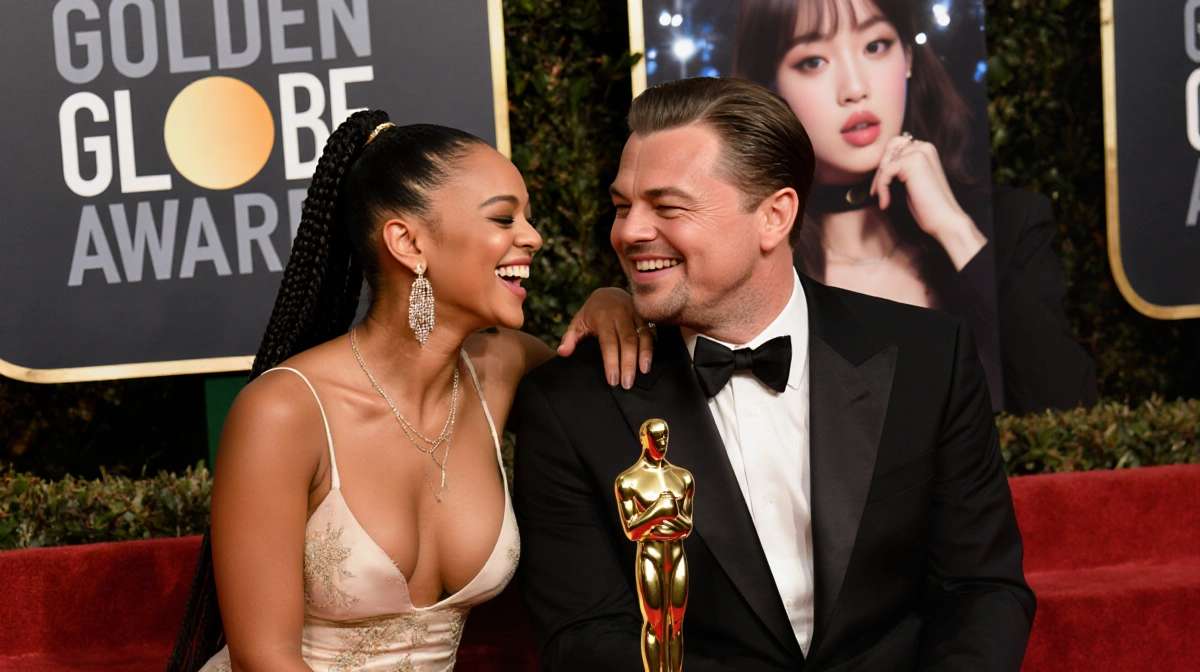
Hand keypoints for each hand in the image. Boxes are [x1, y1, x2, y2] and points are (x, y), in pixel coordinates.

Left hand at [558, 287, 653, 388]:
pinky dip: (652, 347)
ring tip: (643, 373)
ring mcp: (635, 313)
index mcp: (603, 317)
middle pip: (628, 341)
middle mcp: (621, 314)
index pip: (608, 342)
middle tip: (627, 384)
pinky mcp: (645, 315)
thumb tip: (562, 353)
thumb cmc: (592, 312)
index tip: (612, 380)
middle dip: (628, 363)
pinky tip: (650, 361)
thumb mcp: (578, 322)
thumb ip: (570, 338)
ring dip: (644, 355)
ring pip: (643, 335)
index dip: (611, 362)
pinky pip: (652, 331)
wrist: (609, 291)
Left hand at [871, 134, 987, 269]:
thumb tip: (880, 164)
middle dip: (879, 173)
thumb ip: (900, 169)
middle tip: (876, 192)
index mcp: (925, 149)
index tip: (878, 187)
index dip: (884, 165)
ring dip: (878, 182)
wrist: (944, 219)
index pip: (894, 146)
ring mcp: (919, 152)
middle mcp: (924, 146)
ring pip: (885, 162)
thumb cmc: (927, 205)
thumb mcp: (911, 182)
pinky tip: (885, 203)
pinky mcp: (913, 161)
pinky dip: (881, 188)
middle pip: (887, 151)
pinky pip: (885, 171)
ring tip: (883, 199)